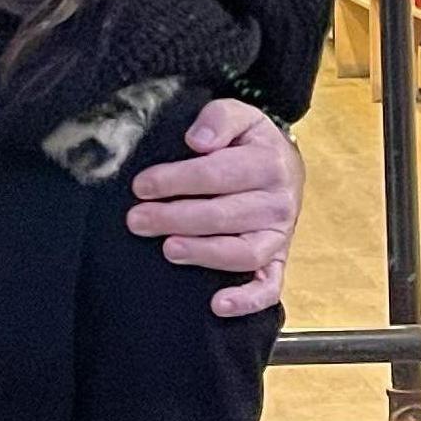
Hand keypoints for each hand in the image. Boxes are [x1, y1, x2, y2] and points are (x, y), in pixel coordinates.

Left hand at [127, 98, 304, 317]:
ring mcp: (279, 237)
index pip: (217, 174)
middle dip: (175, 218)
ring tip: (168, 249)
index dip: (176, 181)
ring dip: (203, 253)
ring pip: (243, 254)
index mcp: (268, 164)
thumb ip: (218, 119)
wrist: (283, 165)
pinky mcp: (277, 262)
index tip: (141, 186)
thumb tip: (197, 141)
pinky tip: (218, 305)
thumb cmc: (249, 142)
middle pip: (224, 215)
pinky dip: (246, 300)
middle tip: (137, 220)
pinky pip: (268, 289)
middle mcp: (278, 203)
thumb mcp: (239, 115)